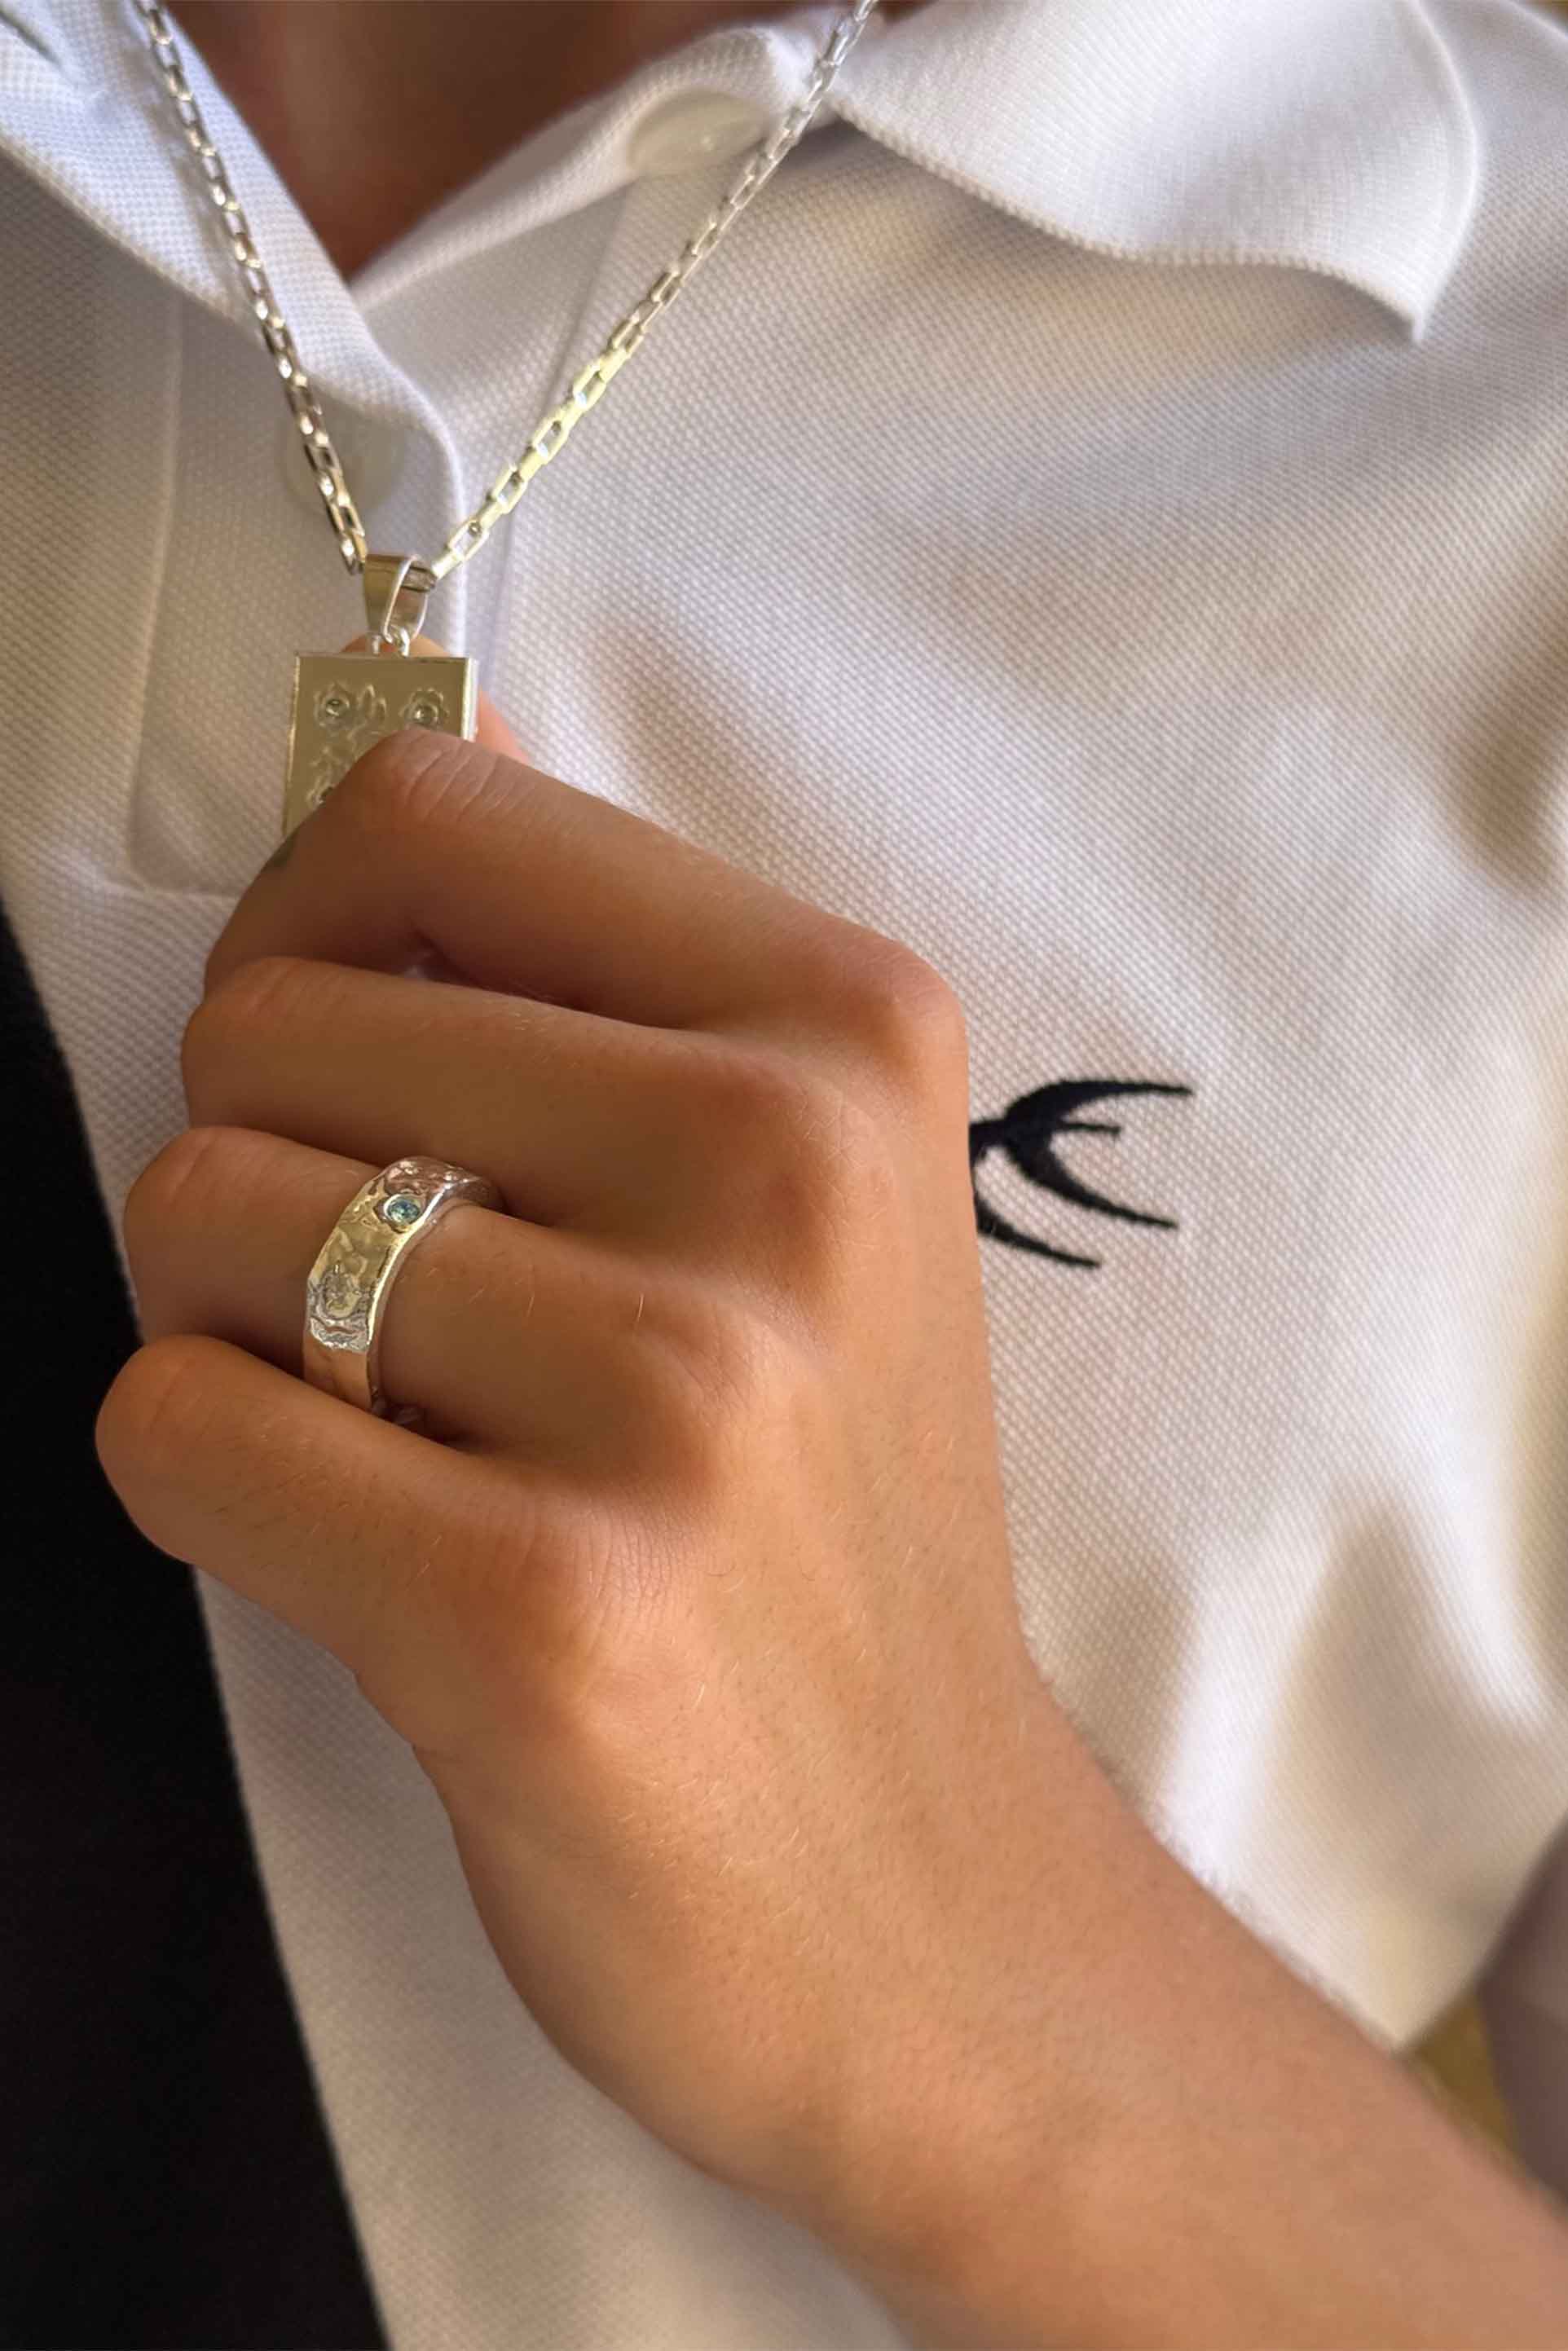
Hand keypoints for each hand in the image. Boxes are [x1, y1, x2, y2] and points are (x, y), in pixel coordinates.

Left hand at [97, 663, 1066, 2274]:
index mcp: (847, 1032)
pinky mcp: (538, 1609)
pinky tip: (374, 1559)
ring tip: (407, 1444)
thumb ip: (608, 977)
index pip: (425, 815)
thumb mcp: (808, 1203)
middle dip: (260, 1172)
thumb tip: (432, 730)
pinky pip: (172, 1424)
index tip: (342, 1064)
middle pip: (263, 1028)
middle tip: (400, 1324)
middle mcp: (782, 1176)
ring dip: (234, 1337)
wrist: (932, 1898)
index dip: (305, 928)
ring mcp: (673, 1395)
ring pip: (192, 1216)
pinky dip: (212, 1485)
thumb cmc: (823, 1537)